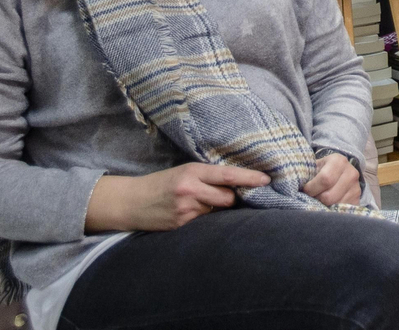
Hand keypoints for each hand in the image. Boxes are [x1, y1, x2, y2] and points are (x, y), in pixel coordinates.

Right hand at [85, 162, 269, 232]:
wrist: (131, 202)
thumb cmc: (161, 183)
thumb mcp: (184, 171)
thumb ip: (208, 177)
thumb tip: (238, 183)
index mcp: (192, 172)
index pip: (228, 175)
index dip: (250, 178)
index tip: (267, 180)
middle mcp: (191, 190)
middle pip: (228, 198)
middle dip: (234, 198)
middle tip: (234, 195)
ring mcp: (186, 211)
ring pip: (218, 212)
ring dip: (218, 210)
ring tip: (204, 204)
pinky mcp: (182, 226)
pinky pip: (205, 223)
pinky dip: (206, 219)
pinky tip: (193, 214)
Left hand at [302, 152, 360, 206]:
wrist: (340, 172)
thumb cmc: (322, 170)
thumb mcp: (315, 166)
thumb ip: (306, 175)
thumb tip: (295, 190)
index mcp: (339, 161)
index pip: (325, 179)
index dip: (312, 188)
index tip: (305, 190)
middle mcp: (351, 173)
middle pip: (329, 196)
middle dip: (317, 199)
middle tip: (312, 197)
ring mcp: (356, 188)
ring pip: (335, 206)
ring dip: (324, 206)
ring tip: (320, 200)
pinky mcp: (357, 200)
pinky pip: (342, 211)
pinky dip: (332, 211)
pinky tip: (328, 205)